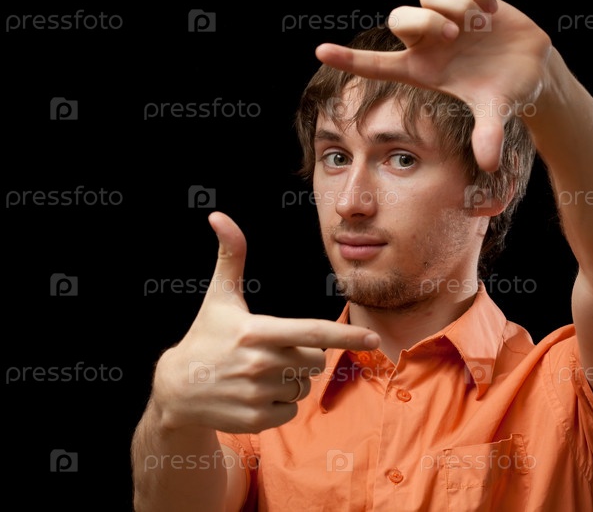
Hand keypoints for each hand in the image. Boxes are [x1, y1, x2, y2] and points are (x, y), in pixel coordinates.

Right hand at [151, 212, 379, 433]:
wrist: (175, 388)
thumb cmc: (205, 336)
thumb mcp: (219, 297)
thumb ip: (230, 257)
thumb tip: (219, 216)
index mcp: (256, 332)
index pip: (312, 333)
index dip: (346, 335)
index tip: (373, 339)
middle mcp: (259, 365)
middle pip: (315, 360)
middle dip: (306, 354)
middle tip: (277, 350)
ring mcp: (256, 395)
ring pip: (304, 387)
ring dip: (293, 380)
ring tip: (262, 373)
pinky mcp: (255, 420)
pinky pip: (290, 411)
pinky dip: (281, 404)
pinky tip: (256, 394)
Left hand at [314, 0, 551, 171]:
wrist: (532, 68)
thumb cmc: (504, 91)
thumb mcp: (495, 111)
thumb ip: (488, 133)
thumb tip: (489, 164)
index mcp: (424, 69)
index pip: (377, 64)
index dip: (349, 59)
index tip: (320, 53)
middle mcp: (430, 42)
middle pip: (399, 18)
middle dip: (424, 21)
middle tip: (452, 36)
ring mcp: (448, 17)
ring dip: (453, 5)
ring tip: (478, 23)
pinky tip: (492, 13)